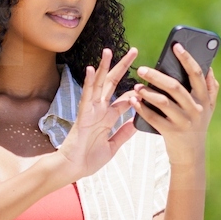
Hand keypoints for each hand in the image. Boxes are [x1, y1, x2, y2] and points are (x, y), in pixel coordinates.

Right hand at [54, 47, 139, 180]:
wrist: (74, 169)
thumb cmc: (89, 159)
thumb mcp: (113, 146)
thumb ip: (124, 133)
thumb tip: (137, 123)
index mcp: (107, 117)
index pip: (124, 99)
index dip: (135, 91)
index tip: (147, 82)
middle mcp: (100, 110)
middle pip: (113, 83)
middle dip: (123, 67)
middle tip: (134, 51)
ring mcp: (91, 110)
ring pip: (99, 84)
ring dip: (104, 67)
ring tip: (109, 50)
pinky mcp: (83, 115)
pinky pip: (87, 96)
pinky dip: (89, 83)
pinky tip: (92, 69)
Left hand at [131, 43, 219, 168]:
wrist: (191, 156)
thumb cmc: (197, 126)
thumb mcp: (208, 108)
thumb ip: (210, 88)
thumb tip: (209, 67)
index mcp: (204, 99)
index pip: (197, 74)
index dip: (187, 59)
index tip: (176, 46)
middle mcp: (196, 109)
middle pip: (176, 87)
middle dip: (157, 76)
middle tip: (142, 69)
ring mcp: (184, 122)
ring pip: (163, 102)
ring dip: (148, 92)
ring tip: (136, 86)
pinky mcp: (171, 133)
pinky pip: (154, 118)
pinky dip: (142, 108)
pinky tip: (134, 101)